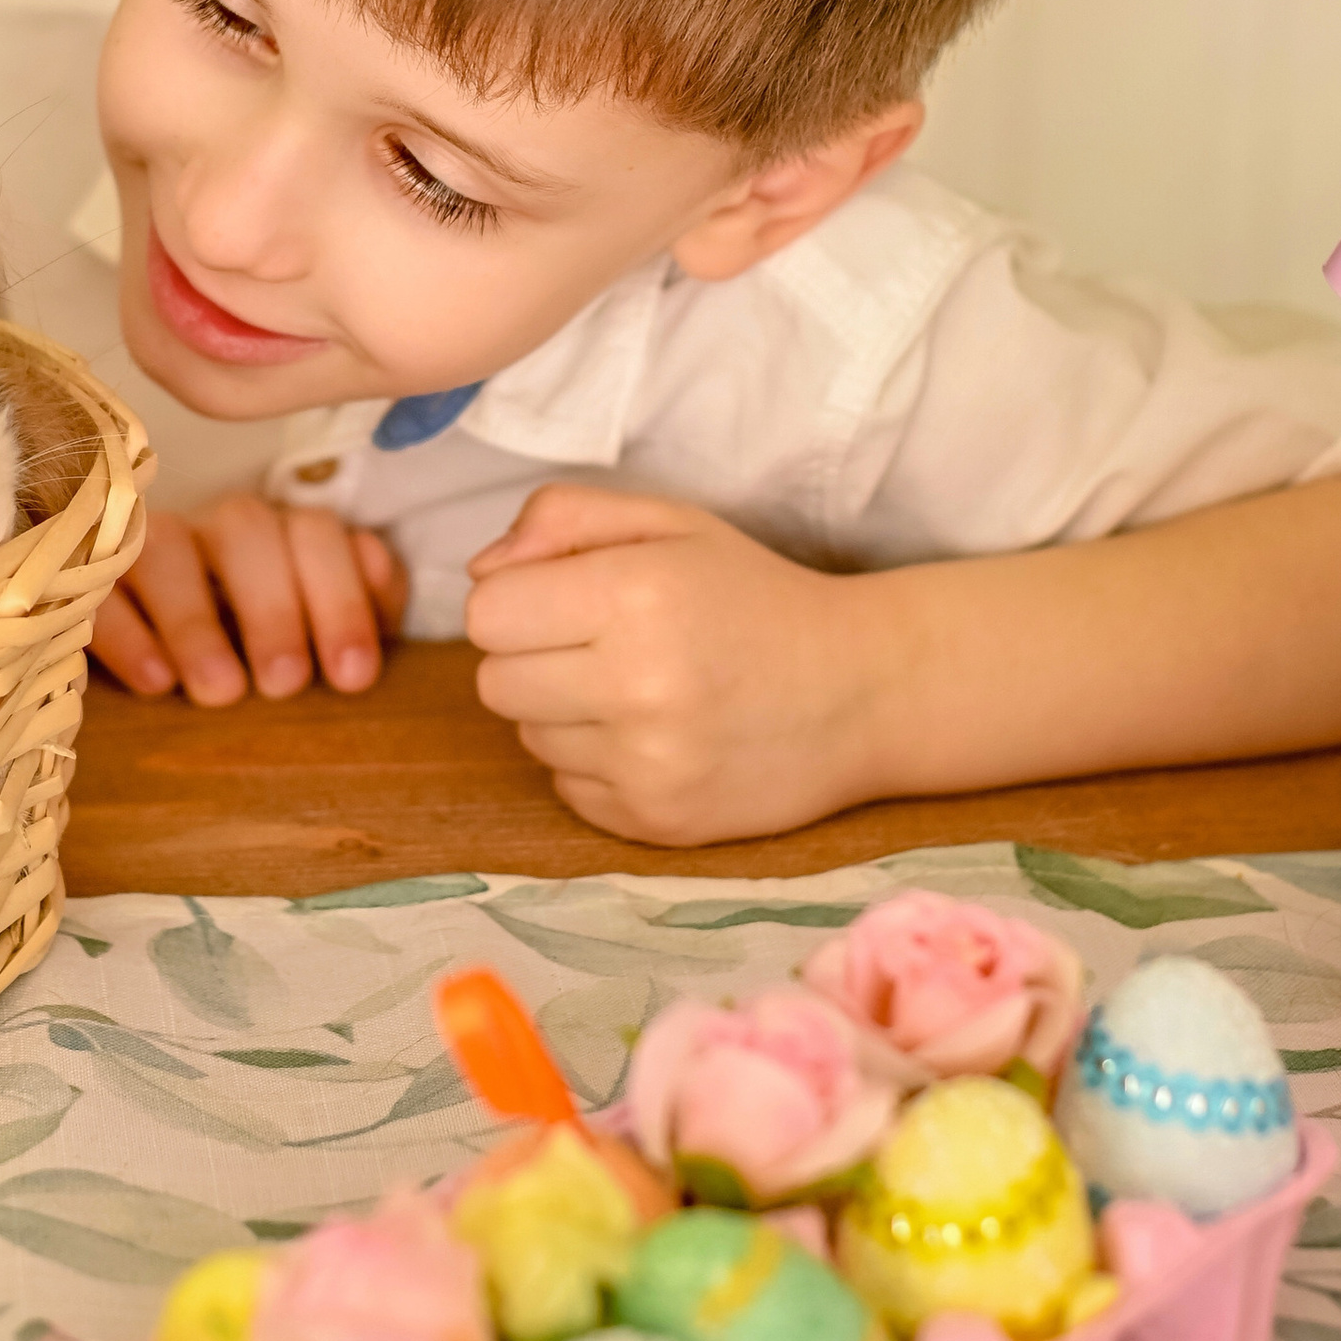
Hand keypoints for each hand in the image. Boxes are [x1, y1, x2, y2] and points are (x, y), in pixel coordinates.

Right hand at [95, 492, 407, 705]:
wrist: (145, 651)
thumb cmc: (253, 656)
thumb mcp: (315, 635)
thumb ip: (360, 603)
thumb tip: (373, 576)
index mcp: (277, 537)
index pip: (316, 533)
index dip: (341, 598)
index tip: (353, 677)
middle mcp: (210, 529)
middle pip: (245, 527)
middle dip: (273, 607)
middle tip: (284, 685)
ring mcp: (142, 545)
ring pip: (165, 544)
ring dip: (196, 618)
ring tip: (221, 692)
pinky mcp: (82, 578)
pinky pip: (97, 584)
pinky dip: (127, 629)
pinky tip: (155, 682)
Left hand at [466, 485, 884, 847]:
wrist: (859, 691)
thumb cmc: (753, 594)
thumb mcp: (669, 522)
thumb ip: (563, 518)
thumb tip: (481, 570)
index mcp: (635, 594)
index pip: (486, 613)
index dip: (518, 600)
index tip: (567, 598)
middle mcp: (638, 684)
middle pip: (493, 681)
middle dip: (533, 656)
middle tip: (603, 644)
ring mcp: (648, 764)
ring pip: (528, 737)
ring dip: (565, 711)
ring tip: (640, 689)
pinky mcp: (657, 822)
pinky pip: (566, 788)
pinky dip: (595, 762)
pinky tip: (655, 736)